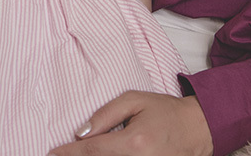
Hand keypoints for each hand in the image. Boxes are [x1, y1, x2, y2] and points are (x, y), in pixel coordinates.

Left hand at [47, 92, 212, 155]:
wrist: (199, 128)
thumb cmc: (165, 111)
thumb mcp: (134, 100)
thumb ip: (105, 115)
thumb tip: (80, 133)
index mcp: (134, 142)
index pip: (91, 150)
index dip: (68, 153)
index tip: (52, 153)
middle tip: (60, 155)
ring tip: (77, 155)